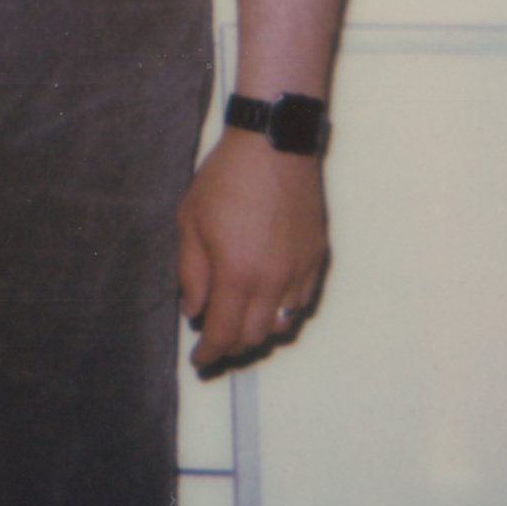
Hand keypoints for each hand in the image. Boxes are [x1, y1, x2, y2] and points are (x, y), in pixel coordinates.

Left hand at [177, 126, 330, 376]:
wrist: (274, 145)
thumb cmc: (227, 178)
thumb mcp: (190, 222)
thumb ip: (191, 274)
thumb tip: (194, 311)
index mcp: (236, 273)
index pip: (223, 333)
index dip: (208, 353)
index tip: (199, 360)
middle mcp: (273, 280)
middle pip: (254, 337)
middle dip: (231, 348)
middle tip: (215, 345)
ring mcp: (299, 270)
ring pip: (282, 324)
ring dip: (259, 333)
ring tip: (240, 326)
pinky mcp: (316, 257)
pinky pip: (302, 302)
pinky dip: (283, 313)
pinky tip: (268, 303)